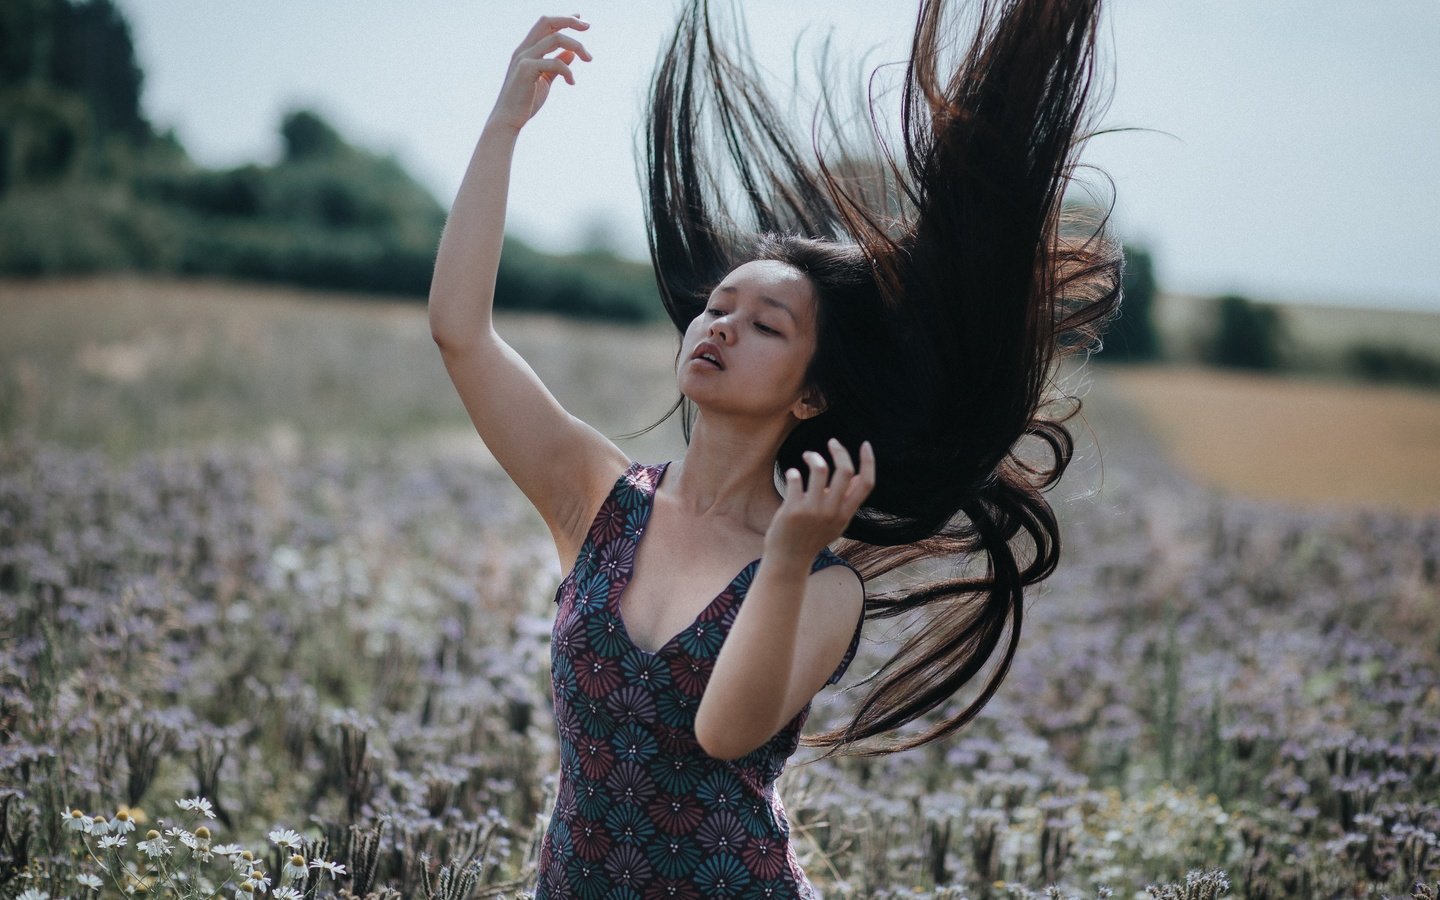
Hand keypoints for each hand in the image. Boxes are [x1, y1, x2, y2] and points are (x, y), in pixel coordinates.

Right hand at [486, 15, 592, 133]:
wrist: (508, 119)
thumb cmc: (525, 101)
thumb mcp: (544, 79)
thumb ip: (556, 65)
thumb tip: (571, 54)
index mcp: (527, 50)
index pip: (545, 25)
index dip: (564, 19)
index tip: (581, 19)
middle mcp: (524, 49)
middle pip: (547, 22)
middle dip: (569, 20)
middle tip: (588, 26)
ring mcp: (524, 58)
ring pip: (555, 38)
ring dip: (577, 46)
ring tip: (589, 59)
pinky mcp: (526, 70)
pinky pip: (554, 63)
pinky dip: (568, 71)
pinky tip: (572, 83)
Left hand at [766, 439, 875, 561]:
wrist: (789, 560)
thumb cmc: (811, 538)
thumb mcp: (835, 523)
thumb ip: (846, 501)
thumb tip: (857, 475)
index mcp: (846, 514)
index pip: (867, 484)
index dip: (869, 462)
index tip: (865, 445)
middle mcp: (832, 512)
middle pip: (845, 471)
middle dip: (839, 450)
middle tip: (832, 442)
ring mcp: (813, 511)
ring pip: (820, 469)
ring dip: (814, 457)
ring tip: (807, 456)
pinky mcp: (793, 510)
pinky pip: (796, 479)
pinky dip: (794, 472)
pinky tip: (792, 474)